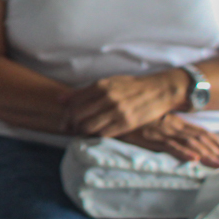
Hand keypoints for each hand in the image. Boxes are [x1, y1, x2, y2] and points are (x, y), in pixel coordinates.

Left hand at [62, 71, 184, 136]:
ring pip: (89, 126)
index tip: (65, 121)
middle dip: (71, 125)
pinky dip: (97, 135)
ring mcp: (118, 111)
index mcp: (100, 86)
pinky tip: (98, 134)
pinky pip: (104, 133)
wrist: (159, 90)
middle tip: (72, 129)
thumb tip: (59, 100)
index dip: (66, 115)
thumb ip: (83, 92)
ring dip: (83, 131)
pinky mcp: (128, 123)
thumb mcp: (106, 83)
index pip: (74, 103)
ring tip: (84, 132)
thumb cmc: (130, 86)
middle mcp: (107, 98)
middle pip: (78, 115)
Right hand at [117, 113, 218, 167]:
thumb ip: (163, 121)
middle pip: (199, 139)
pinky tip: (193, 158)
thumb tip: (175, 128)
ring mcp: (161, 132)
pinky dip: (182, 153)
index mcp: (172, 120)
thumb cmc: (129, 109)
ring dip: (206, 154)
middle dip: (216, 150)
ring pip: (189, 144)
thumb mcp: (151, 114)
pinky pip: (168, 147)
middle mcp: (170, 125)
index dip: (216, 141)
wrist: (110, 106)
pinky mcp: (149, 138)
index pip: (199, 131)